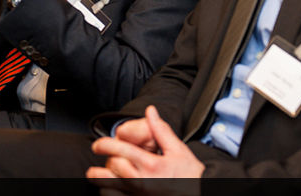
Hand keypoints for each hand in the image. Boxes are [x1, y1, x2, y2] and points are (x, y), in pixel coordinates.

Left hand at [87, 106, 203, 195]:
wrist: (202, 195)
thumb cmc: (191, 177)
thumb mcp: (178, 151)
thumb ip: (161, 130)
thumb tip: (151, 112)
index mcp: (151, 165)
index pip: (120, 150)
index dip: (105, 145)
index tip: (99, 144)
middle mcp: (142, 181)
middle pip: (112, 168)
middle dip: (105, 160)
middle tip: (105, 158)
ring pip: (108, 187)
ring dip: (102, 179)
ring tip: (99, 174)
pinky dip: (109, 193)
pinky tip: (111, 189)